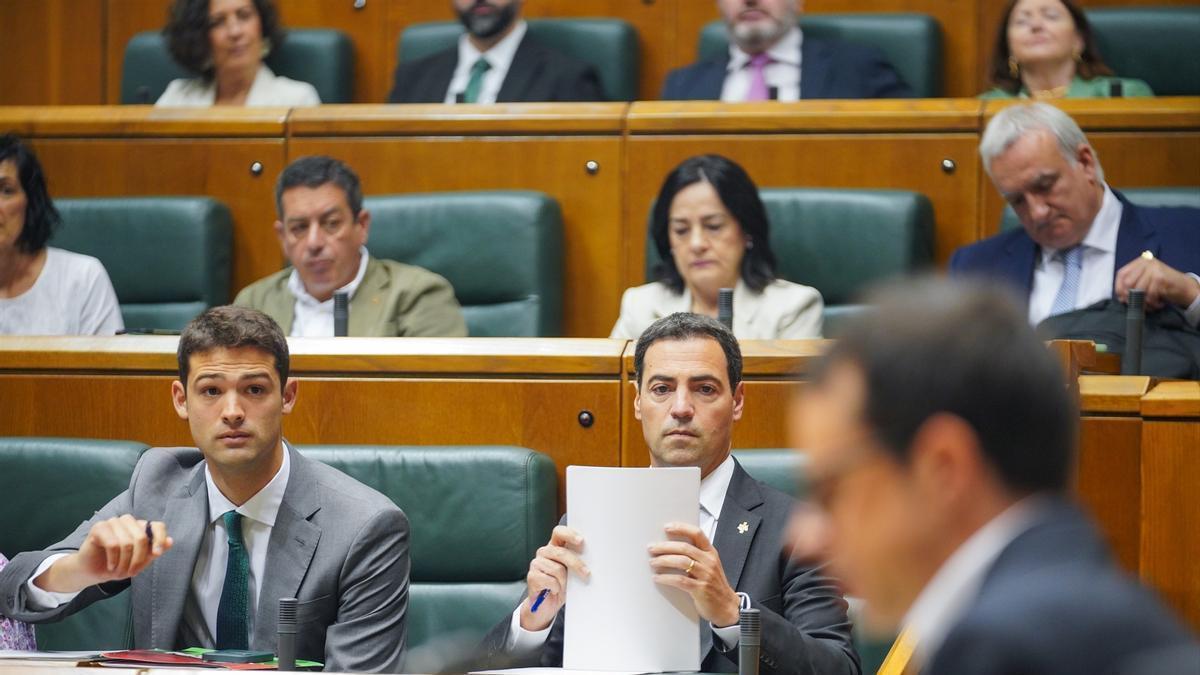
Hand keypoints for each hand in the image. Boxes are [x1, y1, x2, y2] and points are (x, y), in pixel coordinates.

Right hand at [34, 515, 172, 593]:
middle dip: (138, 559)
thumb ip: (153, 551)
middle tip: (131, 573)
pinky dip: (114, 559)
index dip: (159, 539)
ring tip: (119, 571)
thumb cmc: (117, 565)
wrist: (92, 572)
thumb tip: (170, 541)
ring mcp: (113, 522)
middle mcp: (128, 521)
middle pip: (142, 537)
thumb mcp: (139, 562)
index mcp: (140, 527)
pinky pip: (113, 544)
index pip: (157, 526)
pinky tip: (111, 566)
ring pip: (127, 542)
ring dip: (124, 562)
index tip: (156, 554)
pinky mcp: (99, 527)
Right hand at [519, 525, 587, 631]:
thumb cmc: (562, 586)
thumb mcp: (572, 573)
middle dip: (576, 564)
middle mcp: (544, 552)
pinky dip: (556, 588)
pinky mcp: (532, 576)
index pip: (559, 532)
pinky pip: (550, 580)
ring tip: (563, 587)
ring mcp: (536, 563)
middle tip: (587, 573)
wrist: (546, 606)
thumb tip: (591, 561)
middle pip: (561, 552)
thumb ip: (577, 563)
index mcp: (554, 546)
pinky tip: (553, 591)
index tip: (581, 541)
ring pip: (557, 569)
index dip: (569, 534)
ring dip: (564, 582)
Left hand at [648, 522, 739, 627]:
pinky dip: (666, 578)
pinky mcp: (700, 589)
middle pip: (685, 548)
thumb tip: (671, 547)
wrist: (727, 607)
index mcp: (711, 553)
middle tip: (652, 548)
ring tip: (653, 562)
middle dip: (665, 547)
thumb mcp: (709, 566)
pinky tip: (658, 577)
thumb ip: (696, 556)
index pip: (697, 534)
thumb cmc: (714, 585)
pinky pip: (680, 580)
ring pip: (681, 562)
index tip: (667, 527)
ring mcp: (706, 575)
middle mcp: (709, 562)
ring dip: (664, 560)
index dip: (681, 528)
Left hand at [1115, 257, 1199, 310]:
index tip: (1121, 299)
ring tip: (1150, 305)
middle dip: (1129, 296)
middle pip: (1128, 282)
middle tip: (1136, 304)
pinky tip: (1158, 304)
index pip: (1122, 274)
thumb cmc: (1162, 285)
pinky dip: (1152, 303)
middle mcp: (1146, 263)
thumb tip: (1120, 297)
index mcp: (1140, 262)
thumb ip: (1133, 283)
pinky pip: (1149, 295)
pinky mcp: (1160, 277)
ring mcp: (1154, 269)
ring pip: (1138, 289)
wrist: (1184, 287)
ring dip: (1143, 302)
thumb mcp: (1145, 280)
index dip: (1119, 288)